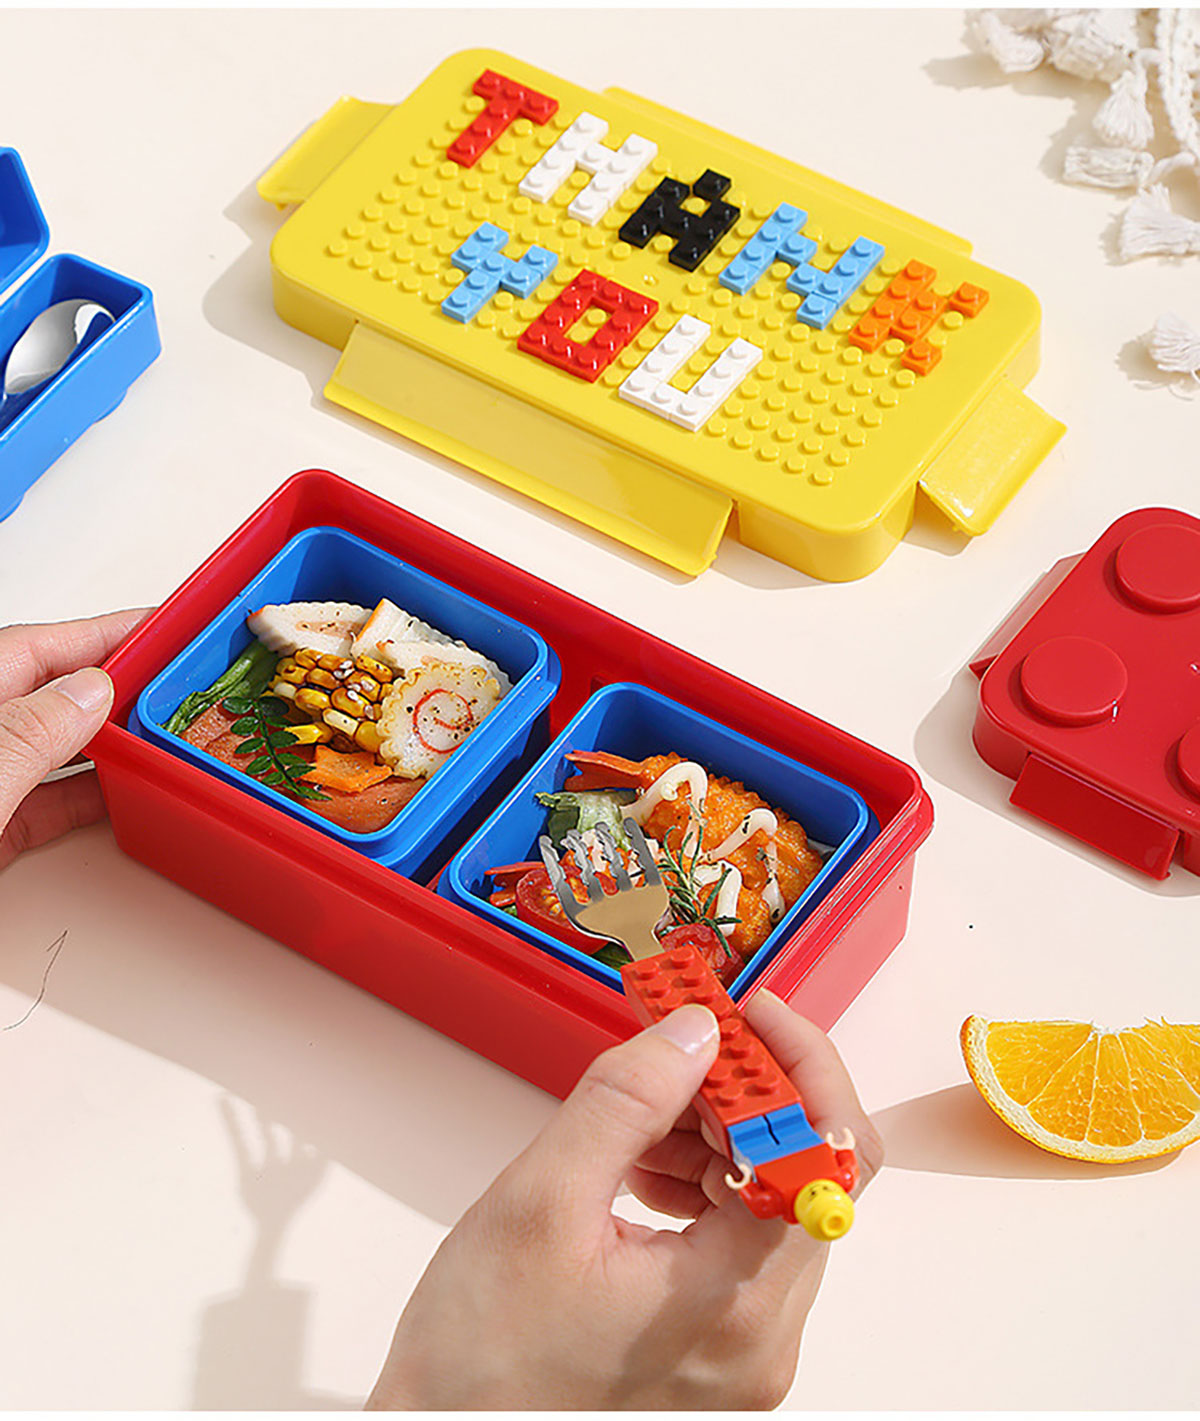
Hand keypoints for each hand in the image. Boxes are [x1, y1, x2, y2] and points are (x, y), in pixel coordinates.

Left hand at [0, 610, 149, 868]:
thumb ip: (32, 732)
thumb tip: (89, 692)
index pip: (44, 648)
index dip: (110, 633)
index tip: (166, 625)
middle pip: (56, 695)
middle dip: (120, 685)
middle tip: (182, 681)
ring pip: (60, 749)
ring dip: (114, 744)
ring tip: (166, 734)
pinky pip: (53, 802)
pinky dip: (94, 797)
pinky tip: (127, 793)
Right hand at [367, 991, 882, 1409]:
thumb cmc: (479, 1358)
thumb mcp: (541, 1201)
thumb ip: (626, 1101)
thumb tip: (695, 1034)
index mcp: (731, 1306)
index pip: (823, 1157)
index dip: (796, 1066)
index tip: (748, 1013)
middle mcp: (761, 1338)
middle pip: (805, 1176)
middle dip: (747, 1093)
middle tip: (685, 1042)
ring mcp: (744, 1348)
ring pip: (772, 1201)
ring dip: (720, 1135)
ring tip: (642, 1117)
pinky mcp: (720, 1345)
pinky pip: (740, 1238)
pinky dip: (704, 1181)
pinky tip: (642, 1164)